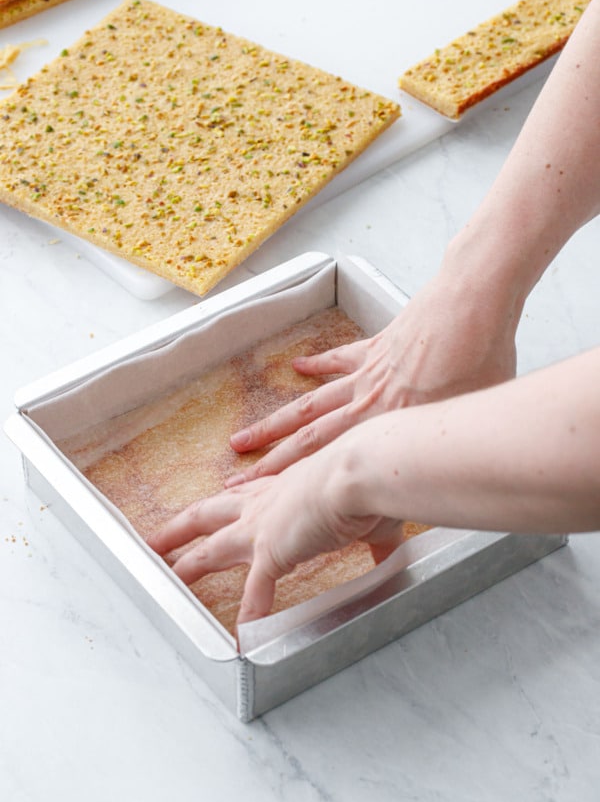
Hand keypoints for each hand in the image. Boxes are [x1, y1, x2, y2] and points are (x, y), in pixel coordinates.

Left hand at [147, 447, 400, 627]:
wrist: (361, 471)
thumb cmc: (365, 479)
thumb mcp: (364, 511)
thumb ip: (372, 538)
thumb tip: (387, 553)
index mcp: (282, 488)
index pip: (242, 496)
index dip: (226, 502)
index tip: (213, 504)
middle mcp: (263, 504)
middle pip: (205, 516)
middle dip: (177, 530)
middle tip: (154, 540)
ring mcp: (261, 529)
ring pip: (208, 549)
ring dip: (185, 566)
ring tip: (165, 578)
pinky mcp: (271, 552)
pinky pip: (253, 593)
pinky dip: (248, 616)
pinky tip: (239, 639)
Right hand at [227, 270, 517, 483]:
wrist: (471, 306)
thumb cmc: (481, 363)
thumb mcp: (468, 424)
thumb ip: (442, 454)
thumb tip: (445, 488)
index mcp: (386, 427)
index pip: (326, 461)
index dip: (290, 482)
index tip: (261, 496)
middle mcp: (367, 404)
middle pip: (305, 437)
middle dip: (269, 461)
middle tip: (236, 475)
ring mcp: (368, 374)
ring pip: (310, 403)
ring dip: (276, 421)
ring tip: (246, 435)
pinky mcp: (378, 346)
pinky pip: (339, 359)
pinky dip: (316, 364)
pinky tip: (297, 366)